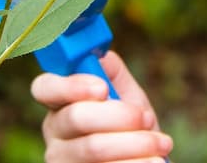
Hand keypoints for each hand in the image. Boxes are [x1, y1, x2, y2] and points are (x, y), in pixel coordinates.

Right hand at [32, 51, 172, 162]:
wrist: (143, 162)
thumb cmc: (130, 127)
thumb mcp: (124, 96)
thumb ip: (111, 72)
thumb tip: (102, 55)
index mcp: (60, 104)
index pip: (44, 88)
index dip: (71, 85)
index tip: (102, 88)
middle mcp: (54, 134)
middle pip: (76, 117)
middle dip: (119, 115)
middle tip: (146, 118)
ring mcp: (62, 161)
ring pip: (95, 148)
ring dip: (137, 143)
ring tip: (162, 143)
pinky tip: (154, 162)